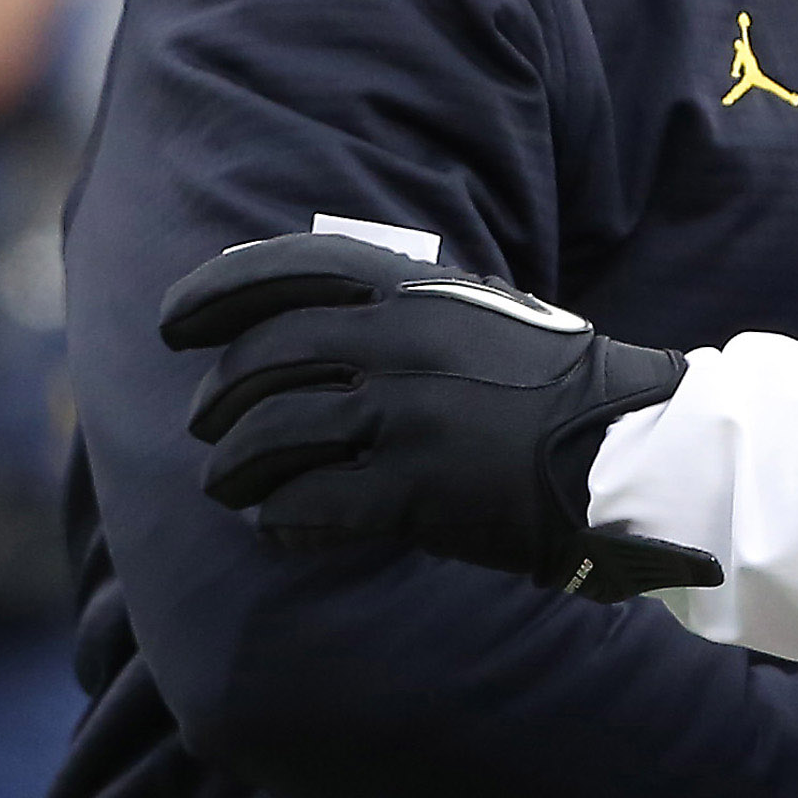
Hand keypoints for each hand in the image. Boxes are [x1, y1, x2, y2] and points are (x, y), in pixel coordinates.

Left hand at [163, 232, 717, 597]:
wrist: (627, 450)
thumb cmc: (553, 383)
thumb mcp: (478, 312)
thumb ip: (400, 305)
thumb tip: (307, 313)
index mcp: (417, 290)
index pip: (287, 271)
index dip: (213, 294)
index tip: (170, 323)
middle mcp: (402, 343)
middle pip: (263, 361)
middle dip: (216, 396)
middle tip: (205, 423)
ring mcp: (406, 417)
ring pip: (271, 437)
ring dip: (233, 465)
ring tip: (227, 484)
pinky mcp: (414, 491)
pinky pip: (309, 505)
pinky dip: (279, 518)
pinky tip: (279, 526)